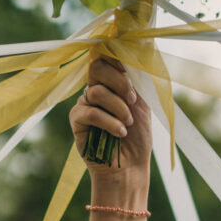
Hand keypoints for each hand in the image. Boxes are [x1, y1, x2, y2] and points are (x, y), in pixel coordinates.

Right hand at [69, 57, 151, 178]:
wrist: (130, 167)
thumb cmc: (138, 137)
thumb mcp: (144, 104)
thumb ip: (138, 81)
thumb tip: (139, 53)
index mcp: (112, 83)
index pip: (106, 59)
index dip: (115, 57)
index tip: (128, 67)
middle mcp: (96, 90)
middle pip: (96, 67)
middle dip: (118, 81)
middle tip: (132, 99)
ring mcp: (85, 105)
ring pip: (96, 91)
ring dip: (118, 107)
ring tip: (128, 123)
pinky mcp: (77, 121)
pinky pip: (90, 112)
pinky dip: (109, 121)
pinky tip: (120, 132)